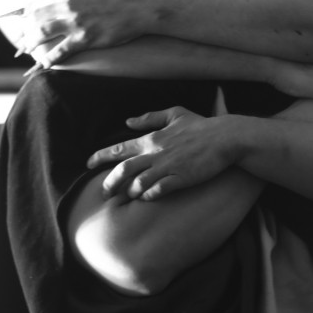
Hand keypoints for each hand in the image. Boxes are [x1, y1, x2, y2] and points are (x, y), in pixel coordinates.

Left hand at [14, 0, 152, 66]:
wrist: (143, 5)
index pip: (37, 1)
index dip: (27, 13)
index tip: (25, 21)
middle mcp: (68, 5)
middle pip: (35, 18)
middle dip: (26, 29)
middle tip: (24, 39)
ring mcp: (76, 22)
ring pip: (42, 34)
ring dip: (32, 43)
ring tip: (29, 50)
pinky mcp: (86, 39)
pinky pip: (61, 51)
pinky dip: (50, 59)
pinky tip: (45, 64)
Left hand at [86, 107, 236, 199]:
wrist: (225, 138)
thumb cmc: (201, 125)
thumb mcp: (175, 114)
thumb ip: (150, 117)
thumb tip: (128, 122)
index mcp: (152, 139)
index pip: (119, 148)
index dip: (100, 157)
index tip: (88, 165)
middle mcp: (155, 153)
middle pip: (123, 170)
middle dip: (109, 183)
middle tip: (104, 193)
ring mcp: (168, 167)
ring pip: (138, 183)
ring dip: (129, 192)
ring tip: (127, 197)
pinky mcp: (181, 179)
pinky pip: (158, 191)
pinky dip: (148, 196)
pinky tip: (146, 198)